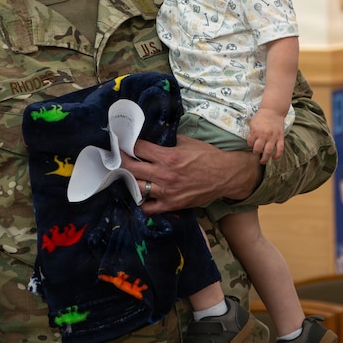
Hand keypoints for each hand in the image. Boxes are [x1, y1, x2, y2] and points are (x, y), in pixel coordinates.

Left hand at [122, 134, 263, 214]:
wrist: (225, 176)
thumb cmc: (207, 156)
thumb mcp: (187, 141)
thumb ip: (168, 139)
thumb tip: (152, 134)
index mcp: (168, 157)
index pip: (138, 149)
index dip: (127, 144)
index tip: (121, 141)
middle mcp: (165, 175)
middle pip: (131, 168)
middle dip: (121, 161)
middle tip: (117, 157)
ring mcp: (167, 192)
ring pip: (137, 188)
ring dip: (129, 180)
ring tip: (127, 175)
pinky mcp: (172, 205)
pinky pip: (149, 208)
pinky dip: (143, 202)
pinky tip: (141, 195)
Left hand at [246, 109, 285, 163]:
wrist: (273, 110)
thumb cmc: (261, 116)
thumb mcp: (253, 122)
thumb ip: (252, 132)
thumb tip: (251, 141)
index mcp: (255, 131)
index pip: (250, 143)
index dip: (250, 144)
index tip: (251, 144)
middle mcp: (264, 135)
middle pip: (258, 149)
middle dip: (256, 153)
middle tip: (256, 154)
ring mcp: (273, 137)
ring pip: (268, 151)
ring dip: (265, 158)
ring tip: (263, 161)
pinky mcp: (280, 138)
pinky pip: (280, 149)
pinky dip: (277, 155)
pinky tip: (274, 158)